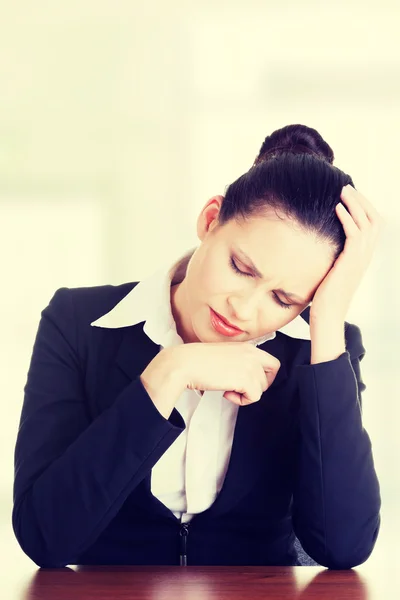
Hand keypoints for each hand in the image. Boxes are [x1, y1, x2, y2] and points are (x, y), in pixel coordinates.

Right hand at [170, 342, 280, 406]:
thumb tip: (245, 376)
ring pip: (262, 388)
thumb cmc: (198, 360)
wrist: (185, 363)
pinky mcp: (245, 379)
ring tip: (228, 389)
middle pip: (272, 375)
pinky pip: (254, 397)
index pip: (272, 362)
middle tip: (241, 387)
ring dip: (246, 393)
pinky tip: (226, 393)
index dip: (264, 375)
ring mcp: (250, 366)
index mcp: (247, 347)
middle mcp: (252, 354)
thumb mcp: (225, 354)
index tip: (249, 380)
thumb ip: (239, 361)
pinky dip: (241, 400)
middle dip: (258, 385)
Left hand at [310, 184, 385, 321]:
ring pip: (367, 222)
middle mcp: (366, 255)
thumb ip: (334, 255)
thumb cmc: (326, 296)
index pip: (373, 226)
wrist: (328, 314)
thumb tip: (323, 242)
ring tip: (343, 192)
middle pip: (375, 219)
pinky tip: (337, 208)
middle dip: (362, 201)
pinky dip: (347, 218)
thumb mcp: (332, 270)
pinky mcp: (351, 260)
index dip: (365, 209)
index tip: (350, 197)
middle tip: (347, 188)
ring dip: (355, 204)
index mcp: (364, 256)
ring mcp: (361, 258)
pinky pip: (354, 233)